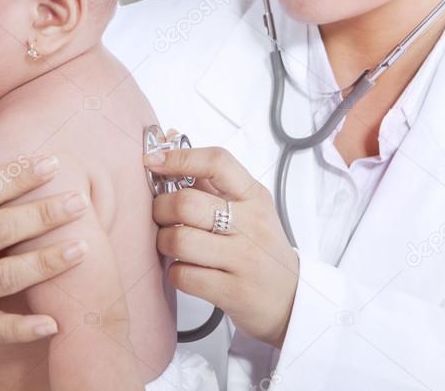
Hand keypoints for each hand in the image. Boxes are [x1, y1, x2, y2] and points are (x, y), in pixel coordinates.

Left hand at [146, 145, 299, 348]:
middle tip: (162, 217)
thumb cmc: (259, 248)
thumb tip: (168, 146)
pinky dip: (175, 271)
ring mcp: (244, 259)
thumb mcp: (247, 209)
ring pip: (179, 240)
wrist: (290, 299)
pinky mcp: (233, 292)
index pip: (217, 162)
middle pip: (187, 203)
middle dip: (161, 209)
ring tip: (172, 244)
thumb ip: (209, 182)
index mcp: (255, 196)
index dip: (179, 158)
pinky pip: (182, 275)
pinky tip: (185, 269)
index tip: (153, 162)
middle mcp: (252, 224)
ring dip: (164, 242)